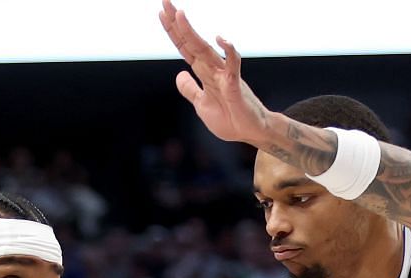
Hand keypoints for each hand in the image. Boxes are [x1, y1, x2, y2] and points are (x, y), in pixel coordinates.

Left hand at [160, 1, 272, 145]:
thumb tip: (179, 74)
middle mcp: (213, 68)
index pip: (185, 47)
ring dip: (191, 32)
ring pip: (205, 49)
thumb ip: (190, 89)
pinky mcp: (235, 85)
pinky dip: (228, 51)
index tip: (161, 13)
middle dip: (177, 24)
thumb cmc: (229, 117)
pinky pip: (233, 65)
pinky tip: (220, 39)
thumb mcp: (201, 104)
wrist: (249, 131)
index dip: (173, 31)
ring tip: (179, 15)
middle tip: (165, 2)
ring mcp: (224, 75)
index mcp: (204, 72)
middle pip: (192, 42)